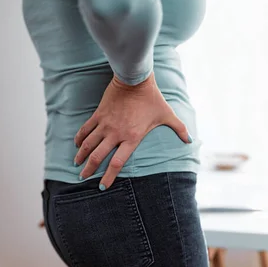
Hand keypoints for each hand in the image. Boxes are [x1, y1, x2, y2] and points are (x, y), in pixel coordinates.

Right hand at [74, 73, 190, 188]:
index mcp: (132, 138)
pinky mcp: (99, 114)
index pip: (117, 163)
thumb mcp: (168, 115)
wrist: (135, 80)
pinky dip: (80, 138)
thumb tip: (190, 140)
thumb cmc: (153, 98)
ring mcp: (106, 124)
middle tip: (82, 178)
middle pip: (98, 156)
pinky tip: (77, 145)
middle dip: (89, 170)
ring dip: (81, 156)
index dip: (108, 177)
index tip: (102, 186)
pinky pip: (86, 129)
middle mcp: (116, 134)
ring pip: (88, 144)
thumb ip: (180, 129)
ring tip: (77, 164)